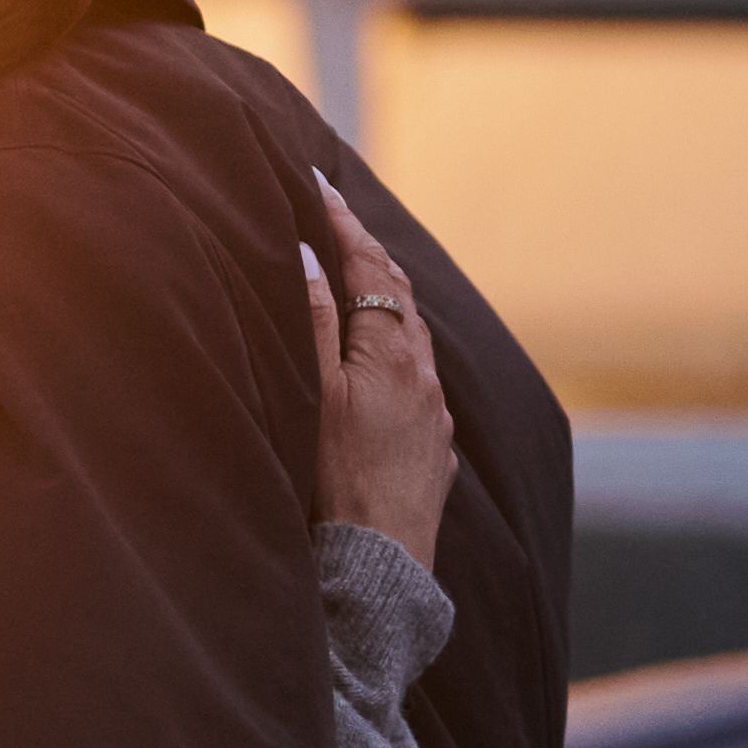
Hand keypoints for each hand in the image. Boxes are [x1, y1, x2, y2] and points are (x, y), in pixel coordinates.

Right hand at [302, 183, 456, 559]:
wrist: (379, 565)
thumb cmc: (336, 482)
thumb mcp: (314, 392)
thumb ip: (313, 320)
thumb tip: (313, 252)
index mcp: (394, 352)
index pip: (369, 267)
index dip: (343, 222)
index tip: (318, 183)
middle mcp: (425, 378)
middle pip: (400, 296)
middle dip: (368, 253)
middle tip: (338, 219)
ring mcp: (434, 417)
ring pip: (413, 339)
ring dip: (386, 301)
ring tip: (361, 281)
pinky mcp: (433, 454)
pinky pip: (419, 382)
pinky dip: (396, 351)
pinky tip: (385, 365)